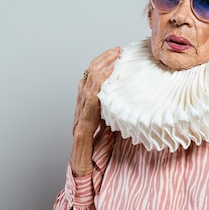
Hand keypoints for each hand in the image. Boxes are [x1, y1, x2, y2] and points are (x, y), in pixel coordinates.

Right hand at [70, 47, 120, 175]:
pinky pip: (92, 96)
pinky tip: (109, 73)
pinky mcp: (84, 118)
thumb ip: (113, 109)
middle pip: (89, 73)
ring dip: (102, 65)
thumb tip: (128, 101)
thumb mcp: (107, 121)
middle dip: (102, 58)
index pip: (91, 75)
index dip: (101, 62)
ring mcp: (81, 109)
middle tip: (117, 49)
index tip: (115, 53)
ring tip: (114, 56)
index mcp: (86, 101)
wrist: (81, 160)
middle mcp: (81, 102)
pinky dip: (100, 82)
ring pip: (89, 81)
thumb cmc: (93, 144)